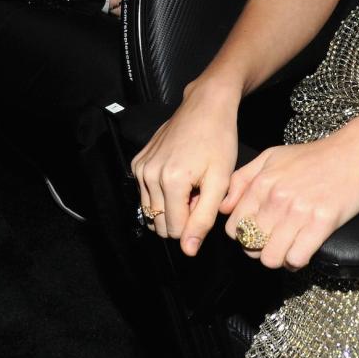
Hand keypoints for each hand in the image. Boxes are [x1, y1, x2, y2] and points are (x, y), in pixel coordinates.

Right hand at [131, 80, 239, 254]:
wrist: (205, 107)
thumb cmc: (218, 141)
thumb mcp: (220, 181)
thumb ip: (203, 218)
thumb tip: (188, 250)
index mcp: (171, 182)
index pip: (174, 230)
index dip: (193, 223)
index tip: (206, 200)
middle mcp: (149, 175)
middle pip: (160, 222)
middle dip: (181, 215)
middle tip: (199, 191)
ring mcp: (140, 168)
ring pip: (152, 210)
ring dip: (171, 204)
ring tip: (190, 183)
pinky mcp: (138, 162)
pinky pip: (146, 193)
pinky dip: (162, 192)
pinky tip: (179, 174)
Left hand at [221, 124, 358, 270]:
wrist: (354, 152)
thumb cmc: (313, 157)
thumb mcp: (271, 157)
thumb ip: (242, 179)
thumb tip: (224, 208)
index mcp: (262, 183)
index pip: (235, 228)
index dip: (243, 236)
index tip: (256, 234)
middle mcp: (277, 198)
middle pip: (251, 246)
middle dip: (260, 249)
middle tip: (274, 242)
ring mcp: (299, 211)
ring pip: (271, 258)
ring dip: (278, 258)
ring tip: (288, 247)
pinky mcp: (322, 223)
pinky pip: (297, 258)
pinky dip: (297, 260)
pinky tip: (303, 249)